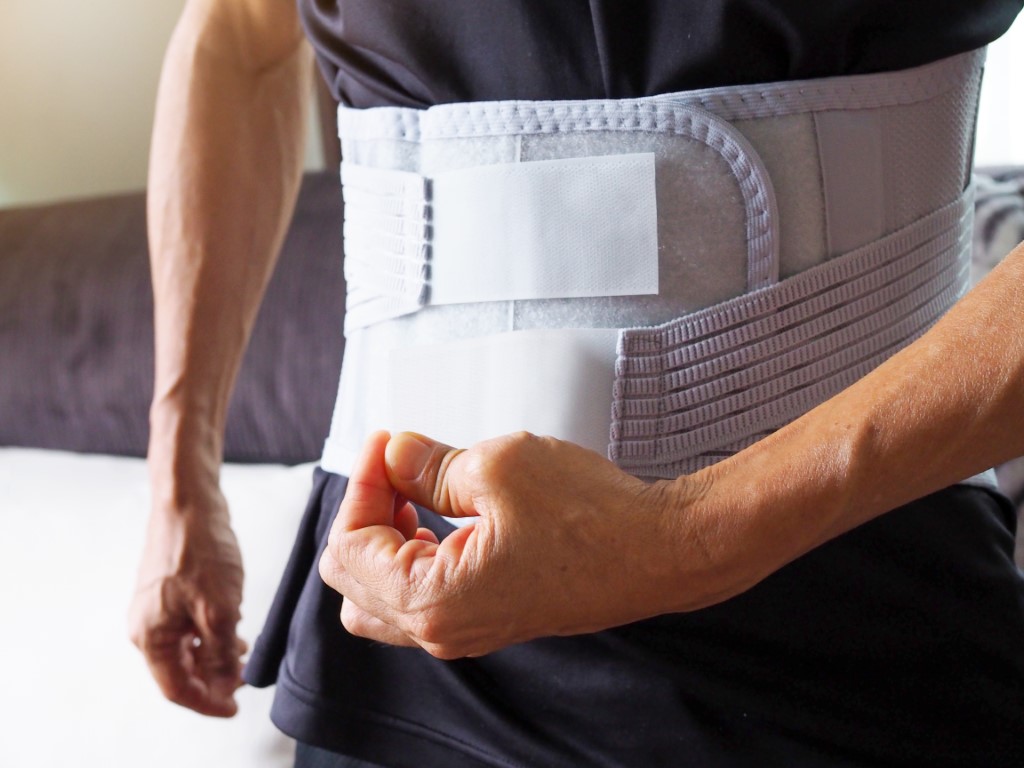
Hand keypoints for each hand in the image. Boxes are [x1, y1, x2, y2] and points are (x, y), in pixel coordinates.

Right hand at [128, 485, 246, 716]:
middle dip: (212, 680)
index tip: (235, 708)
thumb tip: (224, 682)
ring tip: (244, 658)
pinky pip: (188, 626)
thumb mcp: (220, 609)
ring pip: (186, 647)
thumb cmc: (201, 552)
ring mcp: (156, 607)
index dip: (207, 702)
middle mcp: (147, 625)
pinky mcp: (169, 590)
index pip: (177, 688)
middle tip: (244, 683)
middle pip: (179, 670)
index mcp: (150, 636)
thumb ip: (220, 652)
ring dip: (214, 658)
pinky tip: (233, 633)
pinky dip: (210, 636)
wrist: (188, 503)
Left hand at [319, 430, 764, 658]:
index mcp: (432, 600)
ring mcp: (466, 630)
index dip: (361, 484)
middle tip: (395, 464)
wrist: (662, 551)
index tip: (386, 444)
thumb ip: (427, 464)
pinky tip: (443, 516)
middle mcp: (442, 630)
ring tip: (415, 490)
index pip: (349, 547)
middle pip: (353, 579)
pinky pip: (423, 598)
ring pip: (382, 595)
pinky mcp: (489, 619)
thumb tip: (393, 453)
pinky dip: (415, 555)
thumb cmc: (594, 517)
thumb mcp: (498, 466)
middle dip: (365, 512)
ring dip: (385, 539)